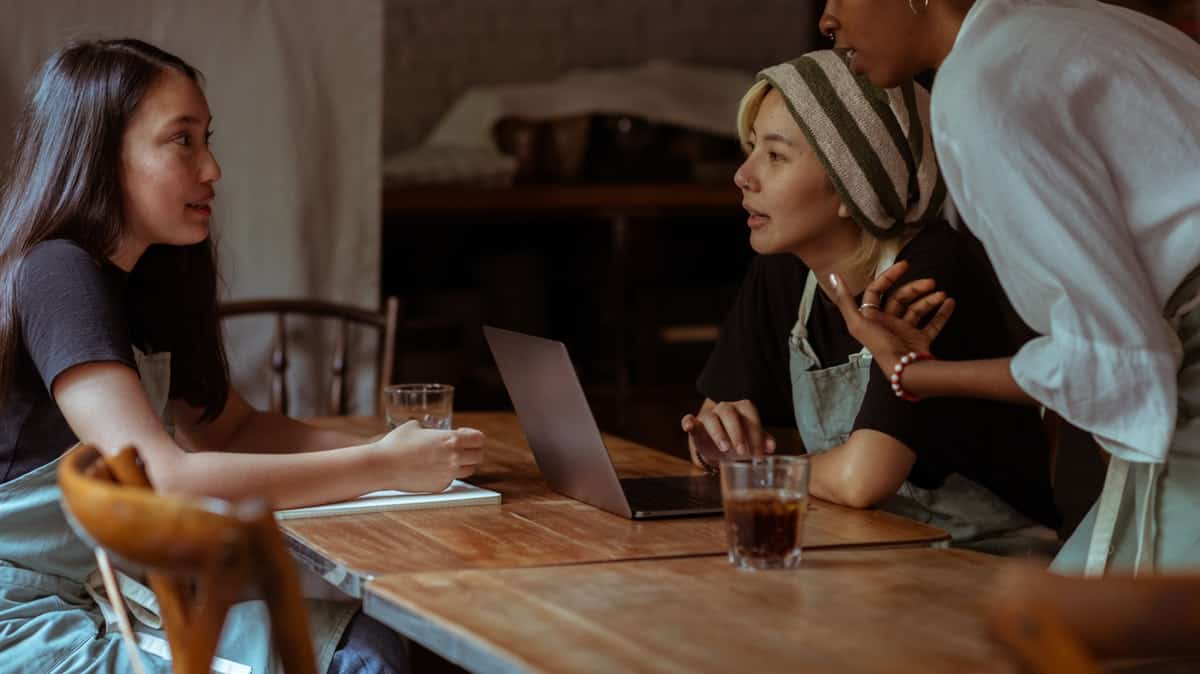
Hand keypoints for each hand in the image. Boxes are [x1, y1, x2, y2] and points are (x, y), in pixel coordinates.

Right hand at [374, 421, 484, 491]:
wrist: (383, 466)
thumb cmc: (396, 443)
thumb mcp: (415, 426)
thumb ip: (429, 428)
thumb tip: (429, 429)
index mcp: (451, 440)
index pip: (479, 439)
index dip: (475, 437)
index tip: (467, 436)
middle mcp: (454, 458)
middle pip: (479, 456)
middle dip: (473, 450)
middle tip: (463, 448)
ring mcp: (448, 474)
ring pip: (469, 470)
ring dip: (464, 463)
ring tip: (452, 458)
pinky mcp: (440, 486)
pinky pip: (452, 479)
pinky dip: (448, 474)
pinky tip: (435, 468)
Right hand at [681, 400, 775, 470]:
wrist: (719, 446)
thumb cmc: (739, 440)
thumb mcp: (752, 440)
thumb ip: (762, 441)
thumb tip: (771, 448)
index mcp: (742, 409)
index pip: (750, 416)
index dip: (755, 434)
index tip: (758, 453)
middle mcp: (725, 408)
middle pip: (730, 413)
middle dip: (737, 432)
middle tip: (742, 451)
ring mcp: (708, 415)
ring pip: (711, 418)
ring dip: (718, 433)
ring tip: (724, 448)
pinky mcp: (695, 424)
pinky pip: (689, 419)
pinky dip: (688, 422)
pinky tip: (689, 427)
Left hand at [830, 260, 954, 372]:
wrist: (903, 369)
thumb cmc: (879, 346)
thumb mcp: (857, 322)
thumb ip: (844, 299)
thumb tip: (834, 275)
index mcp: (871, 318)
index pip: (878, 290)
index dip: (889, 276)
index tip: (905, 265)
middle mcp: (887, 323)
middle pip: (900, 298)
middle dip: (916, 288)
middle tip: (931, 282)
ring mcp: (904, 332)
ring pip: (917, 309)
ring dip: (930, 299)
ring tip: (941, 294)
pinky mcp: (919, 341)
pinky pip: (932, 324)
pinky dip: (942, 313)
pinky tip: (950, 303)